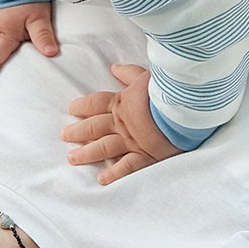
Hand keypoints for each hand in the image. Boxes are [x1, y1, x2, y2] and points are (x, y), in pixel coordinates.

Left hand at [61, 63, 183, 184]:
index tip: (71, 109)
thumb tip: (114, 68)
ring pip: (104, 147)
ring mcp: (132, 141)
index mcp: (122, 102)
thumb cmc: (168, 88)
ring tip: (72, 159)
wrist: (184, 106)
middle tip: (64, 135)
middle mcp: (123, 123)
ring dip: (87, 153)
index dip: (83, 106)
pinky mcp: (145, 155)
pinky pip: (126, 166)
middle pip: (94, 127)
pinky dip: (114, 173)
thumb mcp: (147, 75)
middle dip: (78, 131)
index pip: (96, 103)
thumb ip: (130, 73)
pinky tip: (102, 179)